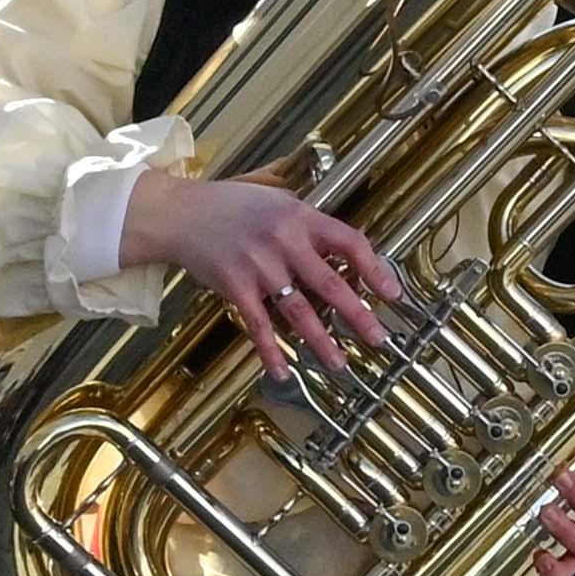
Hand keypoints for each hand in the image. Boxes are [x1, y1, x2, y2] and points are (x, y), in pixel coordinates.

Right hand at [117, 170, 405, 378]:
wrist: (182, 214)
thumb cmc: (234, 207)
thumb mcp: (279, 202)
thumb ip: (310, 228)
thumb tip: (347, 260)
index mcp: (301, 217)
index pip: (350, 242)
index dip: (375, 269)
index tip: (393, 294)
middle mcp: (283, 241)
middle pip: (330, 284)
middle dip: (357, 315)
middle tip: (378, 339)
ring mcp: (259, 266)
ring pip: (298, 311)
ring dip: (321, 341)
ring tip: (339, 363)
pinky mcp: (235, 286)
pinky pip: (258, 325)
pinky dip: (270, 351)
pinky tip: (283, 373)